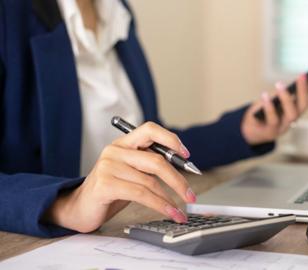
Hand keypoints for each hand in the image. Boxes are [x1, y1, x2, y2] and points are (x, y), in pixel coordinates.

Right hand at [44, 122, 196, 232]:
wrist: (78, 208)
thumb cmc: (109, 190)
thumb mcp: (131, 173)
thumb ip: (150, 166)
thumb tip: (182, 169)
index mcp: (123, 144)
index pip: (150, 130)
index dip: (170, 139)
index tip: (187, 155)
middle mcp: (115, 151)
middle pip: (157, 160)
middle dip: (178, 180)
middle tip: (191, 195)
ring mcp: (108, 167)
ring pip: (151, 181)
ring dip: (171, 199)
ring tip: (181, 210)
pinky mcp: (105, 185)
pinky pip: (142, 194)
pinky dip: (160, 205)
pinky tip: (170, 212)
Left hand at [241, 70, 307, 144]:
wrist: (249, 132)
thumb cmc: (262, 112)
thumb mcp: (272, 100)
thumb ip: (281, 93)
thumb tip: (287, 84)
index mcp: (294, 110)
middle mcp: (292, 119)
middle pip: (303, 106)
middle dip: (304, 90)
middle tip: (302, 75)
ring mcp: (283, 127)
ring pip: (291, 115)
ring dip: (286, 98)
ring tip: (279, 84)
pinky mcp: (270, 132)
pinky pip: (272, 120)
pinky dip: (269, 107)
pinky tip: (264, 95)